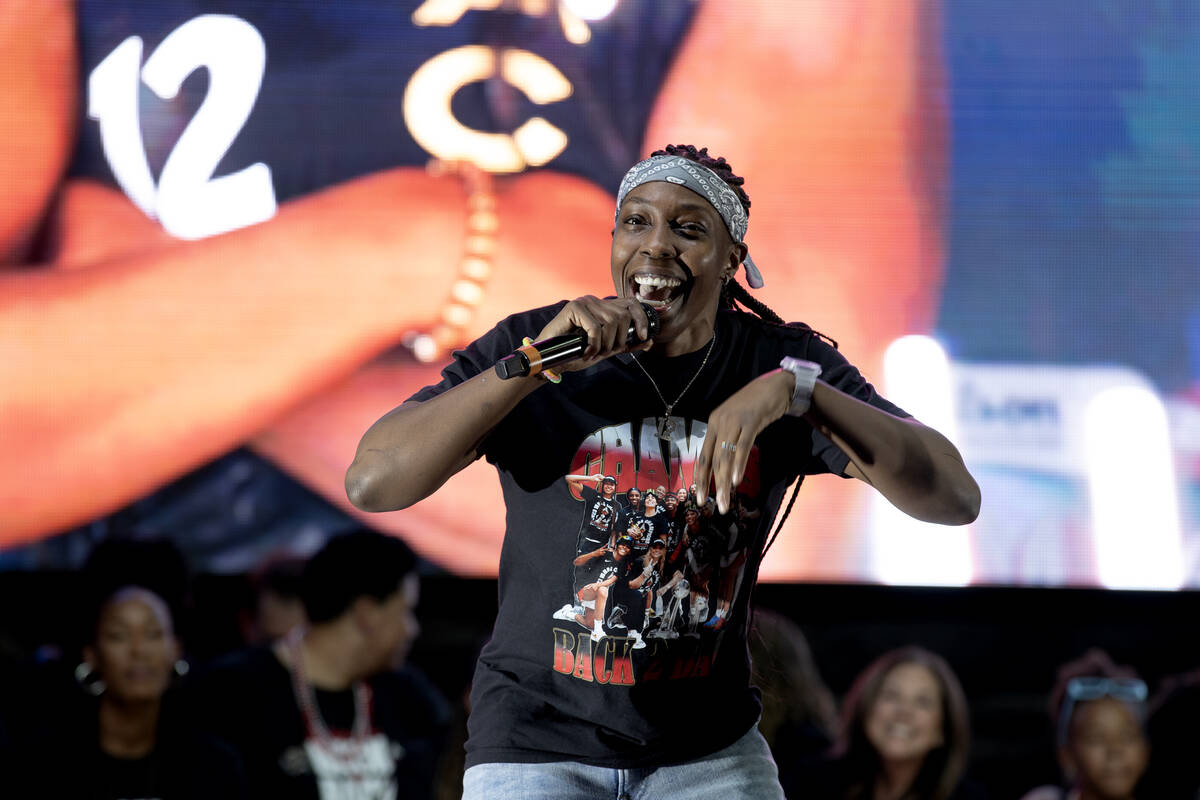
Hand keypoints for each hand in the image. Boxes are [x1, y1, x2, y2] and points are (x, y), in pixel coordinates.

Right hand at [533, 296, 653, 372]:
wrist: (551, 359)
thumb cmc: (576, 353)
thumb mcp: (606, 349)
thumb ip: (626, 344)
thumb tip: (650, 341)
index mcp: (604, 307)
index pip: (631, 304)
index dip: (641, 319)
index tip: (643, 337)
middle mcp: (595, 301)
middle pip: (623, 315)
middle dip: (619, 339)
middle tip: (605, 353)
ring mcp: (584, 302)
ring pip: (611, 322)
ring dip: (605, 344)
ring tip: (594, 353)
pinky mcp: (573, 308)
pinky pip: (595, 327)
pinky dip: (594, 344)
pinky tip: (587, 352)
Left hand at [695, 369, 794, 513]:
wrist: (777, 386)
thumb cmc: (757, 407)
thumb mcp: (737, 423)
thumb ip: (729, 440)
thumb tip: (725, 466)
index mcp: (714, 424)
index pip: (704, 456)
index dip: (702, 478)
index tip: (700, 498)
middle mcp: (720, 422)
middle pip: (714, 459)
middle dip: (713, 485)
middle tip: (716, 506)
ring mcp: (734, 421)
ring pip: (726, 456)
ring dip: (724, 481)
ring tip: (726, 500)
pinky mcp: (751, 420)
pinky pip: (742, 446)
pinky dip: (739, 464)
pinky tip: (736, 480)